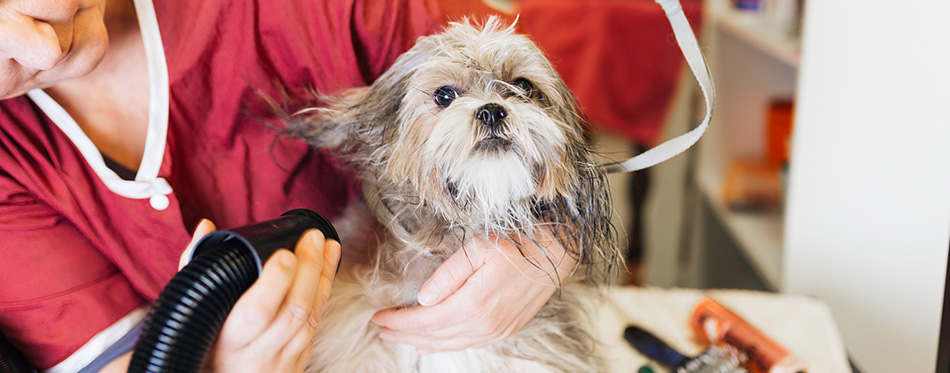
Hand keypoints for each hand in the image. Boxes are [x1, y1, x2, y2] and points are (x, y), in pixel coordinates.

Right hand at [102, 220, 340, 372]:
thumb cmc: (204, 343)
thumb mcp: (194, 312)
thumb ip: (197, 269)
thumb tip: (206, 226)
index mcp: (227, 342)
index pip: (258, 311)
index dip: (276, 281)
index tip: (285, 253)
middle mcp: (257, 355)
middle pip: (293, 311)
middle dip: (308, 269)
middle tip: (312, 237)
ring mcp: (281, 362)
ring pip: (310, 318)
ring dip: (322, 277)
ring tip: (327, 244)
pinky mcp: (298, 363)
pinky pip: (315, 325)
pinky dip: (323, 293)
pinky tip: (327, 268)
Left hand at [370, 228, 575, 353]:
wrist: (556, 253)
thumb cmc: (517, 243)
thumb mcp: (478, 248)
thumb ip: (448, 274)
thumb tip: (423, 298)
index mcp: (473, 304)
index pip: (425, 320)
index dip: (398, 320)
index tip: (377, 316)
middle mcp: (484, 325)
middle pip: (433, 336)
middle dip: (403, 334)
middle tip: (381, 329)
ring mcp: (496, 330)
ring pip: (449, 343)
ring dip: (421, 342)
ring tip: (399, 337)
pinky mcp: (505, 330)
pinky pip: (467, 343)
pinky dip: (444, 345)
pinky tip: (431, 344)